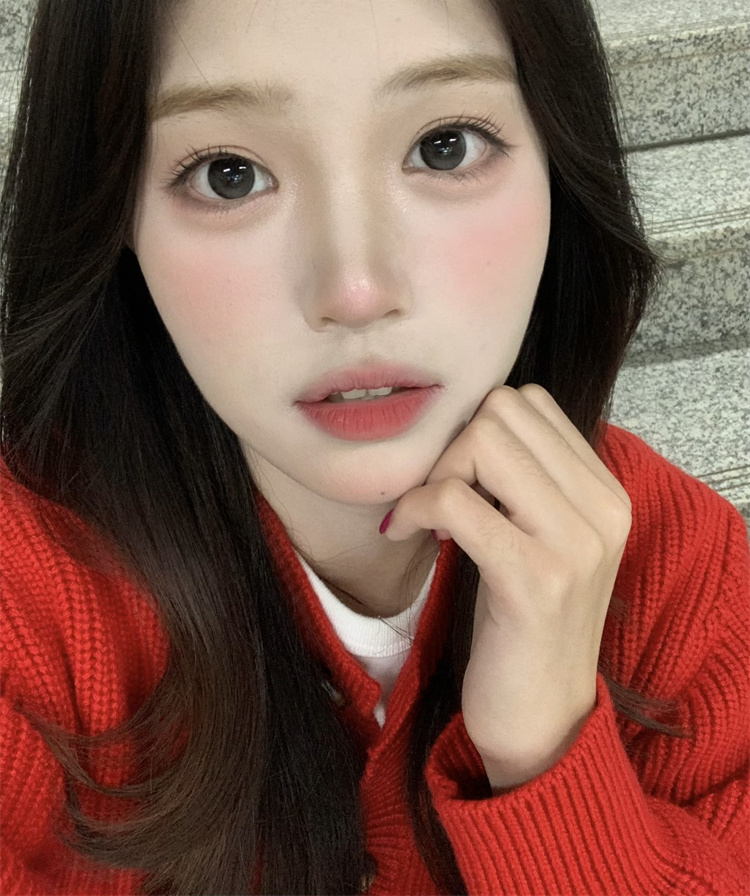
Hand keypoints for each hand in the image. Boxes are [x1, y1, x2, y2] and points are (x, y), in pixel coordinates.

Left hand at [381, 384, 631, 790]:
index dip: (477, 428)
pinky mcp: (534, 579)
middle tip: (436, 497)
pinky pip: (455, 501)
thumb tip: (465, 422)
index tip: (459, 478)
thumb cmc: (525, 621)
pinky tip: (403, 534)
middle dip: (452, 446)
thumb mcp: (541, 537)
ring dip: (433, 474)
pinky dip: (415, 509)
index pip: (532, 401)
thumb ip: (525, 478)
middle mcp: (603, 509)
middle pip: (503, 411)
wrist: (542, 718)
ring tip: (424, 517)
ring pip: (482, 442)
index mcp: (607, 492)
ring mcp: (575, 543)